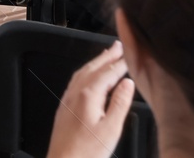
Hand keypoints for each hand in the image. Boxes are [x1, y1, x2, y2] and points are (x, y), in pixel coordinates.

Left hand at [46, 42, 135, 157]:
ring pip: (82, 72)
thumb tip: (127, 83)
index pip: (107, 73)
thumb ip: (120, 103)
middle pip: (93, 68)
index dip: (120, 63)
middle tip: (117, 46)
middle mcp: (75, 93)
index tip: (129, 54)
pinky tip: (89, 76)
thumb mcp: (111, 129)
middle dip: (106, 56)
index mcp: (88, 95)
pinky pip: (76, 81)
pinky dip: (86, 72)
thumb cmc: (86, 152)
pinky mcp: (64, 107)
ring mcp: (68, 99)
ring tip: (106, 56)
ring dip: (95, 62)